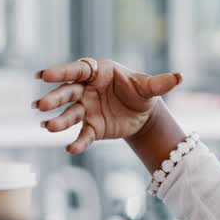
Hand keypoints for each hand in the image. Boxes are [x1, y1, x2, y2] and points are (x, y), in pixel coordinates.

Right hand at [33, 58, 182, 153]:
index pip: (77, 70)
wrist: (144, 114)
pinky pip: (84, 135)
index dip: (60, 72)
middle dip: (54, 98)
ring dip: (59, 120)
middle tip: (40, 105)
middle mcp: (86, 90)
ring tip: (48, 127)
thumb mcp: (150, 87)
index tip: (42, 75)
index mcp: (98, 72)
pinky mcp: (92, 128)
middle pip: (67, 92)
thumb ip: (160, 83)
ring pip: (70, 114)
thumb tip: (180, 77)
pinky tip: (71, 149)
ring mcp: (86, 109)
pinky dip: (78, 142)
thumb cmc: (141, 92)